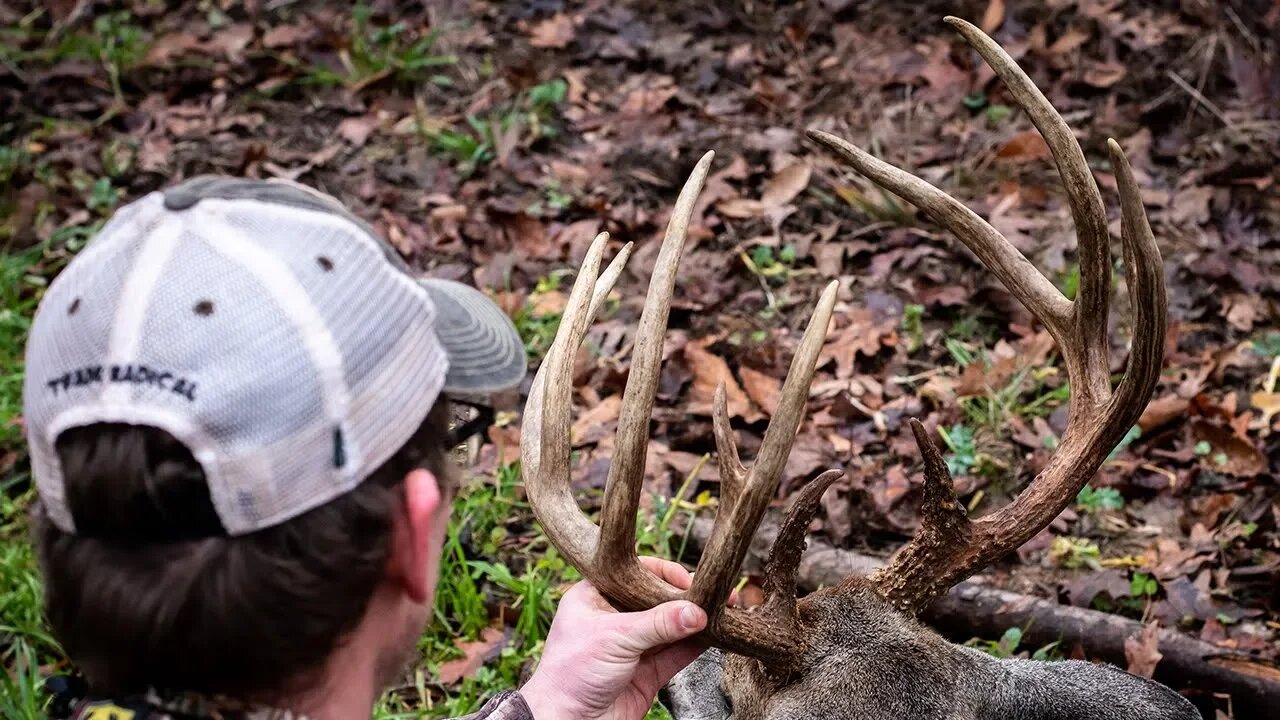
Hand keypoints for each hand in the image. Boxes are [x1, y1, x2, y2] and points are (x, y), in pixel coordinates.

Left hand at [520, 557, 718, 719]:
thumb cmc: (571, 674)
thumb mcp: (615, 637)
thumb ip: (658, 623)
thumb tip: (696, 611)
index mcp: (595, 596)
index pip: (637, 573)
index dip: (665, 574)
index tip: (692, 580)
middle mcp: (614, 617)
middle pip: (658, 599)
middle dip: (687, 598)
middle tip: (718, 594)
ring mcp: (632, 645)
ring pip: (671, 627)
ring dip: (696, 622)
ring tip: (725, 612)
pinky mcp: (646, 671)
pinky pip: (677, 653)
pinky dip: (696, 645)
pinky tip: (715, 635)